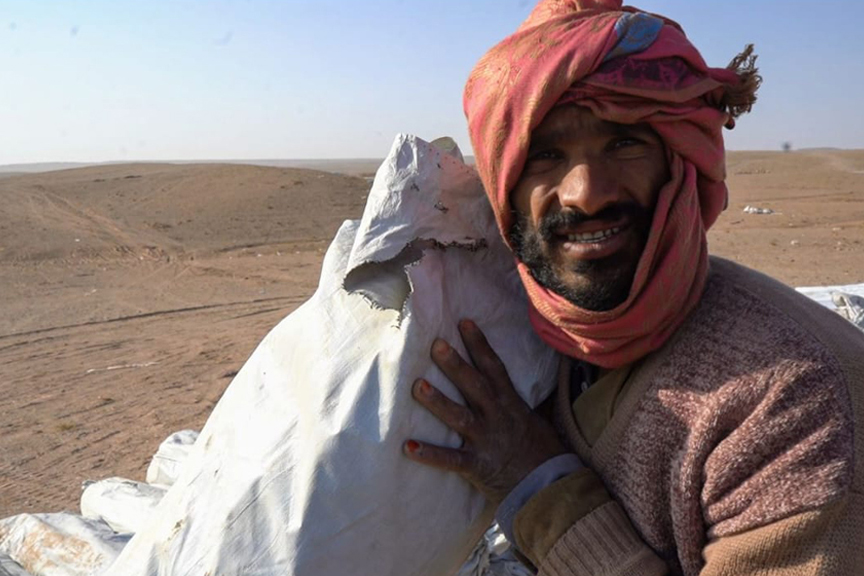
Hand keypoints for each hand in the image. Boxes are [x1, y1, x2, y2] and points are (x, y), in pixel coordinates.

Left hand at [404, 319, 566, 504]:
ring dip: (438, 402)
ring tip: (417, 387)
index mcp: (511, 403)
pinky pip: (451, 460)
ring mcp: (486, 441)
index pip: (493, 368)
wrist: (552, 489)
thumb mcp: (539, 419)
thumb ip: (527, 397)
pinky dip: (430, 455)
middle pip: (474, 386)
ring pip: (459, 418)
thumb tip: (539, 374)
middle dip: (455, 364)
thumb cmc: (544, 452)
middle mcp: (497, 417)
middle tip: (436, 344)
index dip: (479, 344)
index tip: (463, 322)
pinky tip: (408, 447)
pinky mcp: (477, 466)